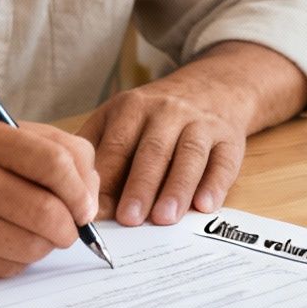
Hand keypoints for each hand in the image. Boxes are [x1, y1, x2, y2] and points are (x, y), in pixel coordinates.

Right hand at [0, 116, 97, 278]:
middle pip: (46, 212)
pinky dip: (17, 259)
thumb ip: (46, 148)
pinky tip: (3, 241)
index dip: (81, 188)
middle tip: (68, 226)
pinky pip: (6, 268)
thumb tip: (91, 191)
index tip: (85, 204)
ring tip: (33, 232)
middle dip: (70, 226)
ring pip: (30, 246)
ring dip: (44, 245)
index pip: (53, 162)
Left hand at [78, 73, 254, 226]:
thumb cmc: (155, 117)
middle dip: (140, 186)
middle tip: (129, 219)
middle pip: (152, 151)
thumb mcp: (120, 117)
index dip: (106, 180)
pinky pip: (223, 162)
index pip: (117, 146)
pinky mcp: (229, 138)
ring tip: (164, 218)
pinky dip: (215, 184)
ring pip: (189, 155)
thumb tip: (77, 195)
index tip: (96, 211)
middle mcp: (168, 111)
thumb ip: (100, 151)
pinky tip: (204, 206)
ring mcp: (201, 123)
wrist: (212, 88)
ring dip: (176, 188)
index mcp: (132, 107)